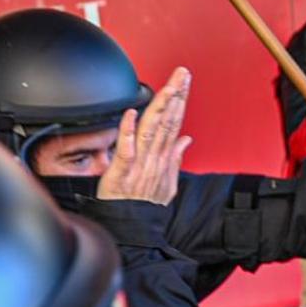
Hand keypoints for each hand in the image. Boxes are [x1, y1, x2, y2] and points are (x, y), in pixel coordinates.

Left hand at [97, 67, 192, 204]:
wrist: (131, 232)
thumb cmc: (143, 210)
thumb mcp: (167, 187)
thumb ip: (175, 160)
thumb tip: (185, 140)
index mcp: (161, 160)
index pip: (174, 124)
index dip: (180, 101)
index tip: (184, 82)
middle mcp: (152, 159)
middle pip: (166, 122)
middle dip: (176, 96)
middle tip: (182, 74)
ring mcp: (137, 165)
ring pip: (151, 130)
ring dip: (160, 107)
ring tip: (168, 88)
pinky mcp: (120, 173)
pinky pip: (125, 150)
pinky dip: (128, 132)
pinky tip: (131, 114)